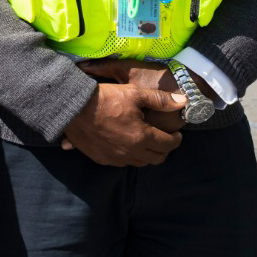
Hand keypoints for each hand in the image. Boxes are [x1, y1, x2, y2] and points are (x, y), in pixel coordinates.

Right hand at [61, 82, 185, 166]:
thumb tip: (183, 101)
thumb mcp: (135, 93)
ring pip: (140, 163)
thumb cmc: (105, 98)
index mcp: (142, 136)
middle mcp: (131, 152)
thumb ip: (160, 99)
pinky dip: (129, 156)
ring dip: (147, 154)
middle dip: (164, 149)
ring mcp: (115, 158)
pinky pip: (121, 163)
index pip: (168, 144)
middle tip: (164, 139)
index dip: (176, 139)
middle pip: (156, 158)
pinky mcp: (102, 158)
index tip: (177, 134)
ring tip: (146, 142)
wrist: (72, 107)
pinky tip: (126, 145)